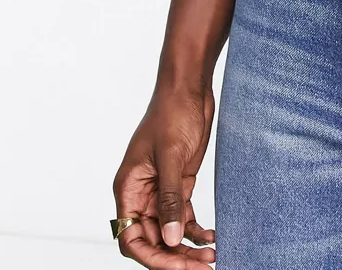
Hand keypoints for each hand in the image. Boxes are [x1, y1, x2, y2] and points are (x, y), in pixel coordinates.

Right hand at [112, 84, 216, 265]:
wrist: (189, 89)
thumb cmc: (172, 114)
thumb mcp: (172, 156)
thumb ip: (170, 199)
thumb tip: (172, 240)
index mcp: (128, 188)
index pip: (131, 237)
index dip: (152, 257)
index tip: (177, 266)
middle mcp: (141, 194)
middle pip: (153, 240)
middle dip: (175, 257)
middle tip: (203, 266)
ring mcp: (161, 190)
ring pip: (170, 231)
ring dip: (188, 247)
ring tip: (212, 255)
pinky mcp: (179, 184)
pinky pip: (184, 216)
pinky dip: (196, 230)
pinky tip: (212, 236)